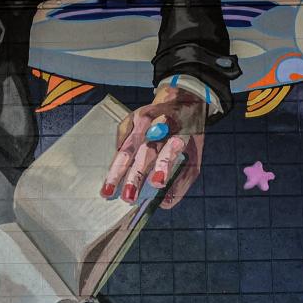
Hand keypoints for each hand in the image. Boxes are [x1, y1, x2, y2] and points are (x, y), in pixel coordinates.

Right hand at [101, 84, 205, 209]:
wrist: (183, 99)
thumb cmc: (188, 134)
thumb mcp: (195, 154)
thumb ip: (183, 180)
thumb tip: (165, 204)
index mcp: (181, 132)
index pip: (171, 150)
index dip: (163, 166)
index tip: (158, 184)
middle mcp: (161, 124)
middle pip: (145, 152)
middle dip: (135, 176)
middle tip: (128, 197)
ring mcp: (143, 120)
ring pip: (127, 148)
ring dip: (117, 172)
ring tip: (107, 191)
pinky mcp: (130, 119)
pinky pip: (121, 143)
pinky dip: (117, 161)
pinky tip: (113, 176)